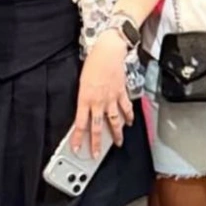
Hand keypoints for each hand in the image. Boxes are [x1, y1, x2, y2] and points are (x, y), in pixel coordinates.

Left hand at [74, 30, 133, 153]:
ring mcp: (111, 98)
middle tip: (96, 154)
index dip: (77, 138)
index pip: (80, 124)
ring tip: (118, 143)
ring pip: (114, 121)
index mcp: (85, 98)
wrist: (108, 51)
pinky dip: (129, 116)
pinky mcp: (121, 93)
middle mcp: (98, 101)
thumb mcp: (82, 82)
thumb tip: (84, 111)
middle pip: (98, 127)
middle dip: (96, 143)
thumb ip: (83, 98)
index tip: (76, 147)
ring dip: (116, 134)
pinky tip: (130, 122)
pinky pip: (126, 108)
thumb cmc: (93, 63)